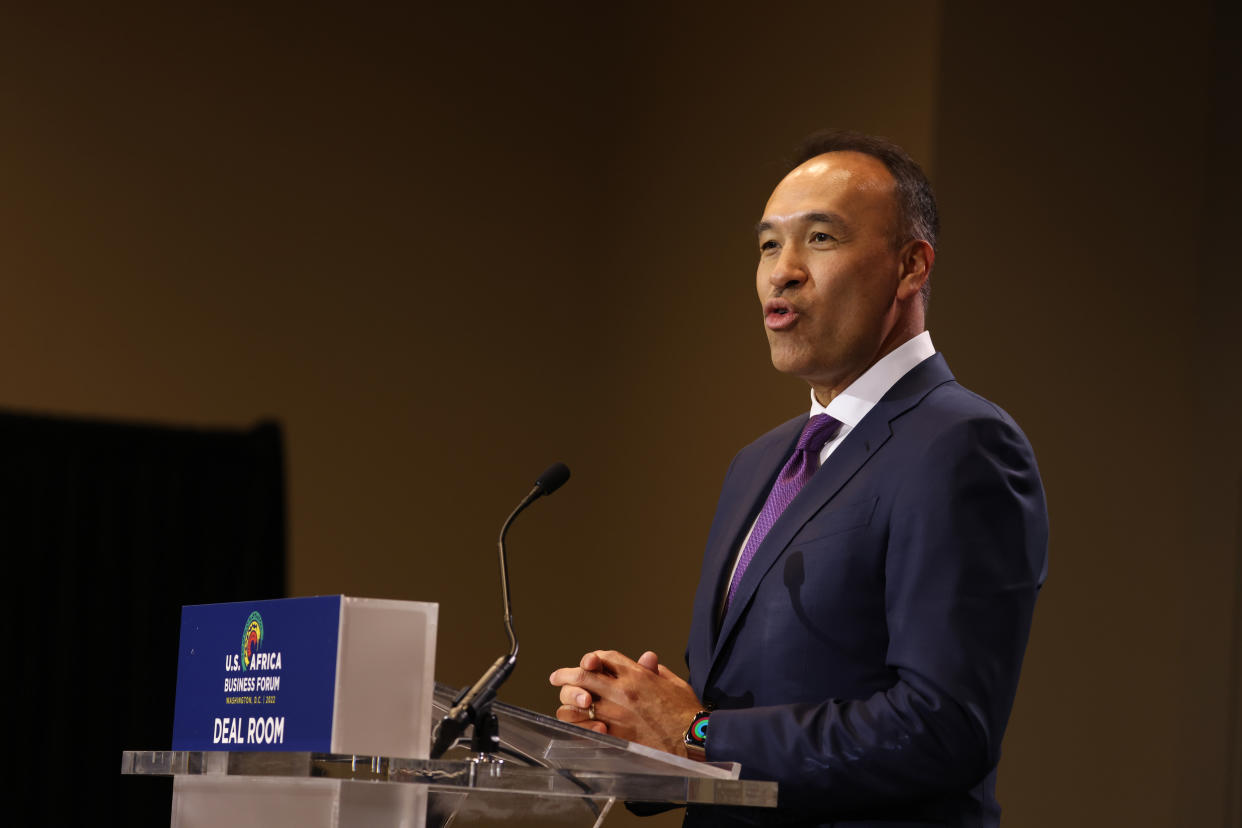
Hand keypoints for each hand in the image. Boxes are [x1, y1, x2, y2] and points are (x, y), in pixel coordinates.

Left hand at [549, 649, 702, 756]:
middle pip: (583, 675)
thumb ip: (655, 670)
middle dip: (566, 675)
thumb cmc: (687, 712)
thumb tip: (646, 659)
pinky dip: (578, 725)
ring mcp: (616, 713)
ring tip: (566, 704)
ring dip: (568, 702)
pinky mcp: (615, 735)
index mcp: (637, 675)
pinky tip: (577, 724)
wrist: (694, 737)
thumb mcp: (673, 683)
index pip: (605, 657)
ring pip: (578, 702)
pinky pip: (586, 727)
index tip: (584, 663)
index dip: (591, 658)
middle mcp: (622, 691)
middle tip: (556, 678)